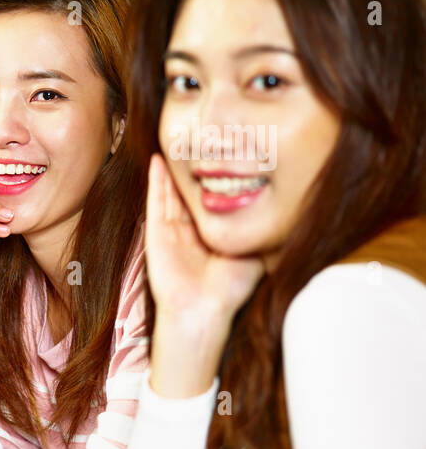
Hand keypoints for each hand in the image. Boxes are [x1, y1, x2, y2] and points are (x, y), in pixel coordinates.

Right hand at [145, 154, 264, 332]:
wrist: (203, 310)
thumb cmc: (229, 289)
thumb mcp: (255, 253)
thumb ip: (261, 234)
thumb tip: (291, 215)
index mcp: (208, 234)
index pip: (210, 199)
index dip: (215, 176)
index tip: (223, 152)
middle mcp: (188, 229)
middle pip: (188, 190)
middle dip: (191, 166)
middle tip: (197, 138)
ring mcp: (170, 229)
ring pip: (171, 191)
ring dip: (172, 167)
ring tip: (176, 140)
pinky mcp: (157, 231)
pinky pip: (156, 200)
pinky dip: (156, 180)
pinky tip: (160, 160)